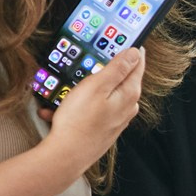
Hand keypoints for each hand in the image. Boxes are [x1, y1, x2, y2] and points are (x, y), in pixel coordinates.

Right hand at [39, 48, 145, 174]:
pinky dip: (75, 107)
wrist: (66, 156)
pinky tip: (58, 111)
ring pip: (103, 95)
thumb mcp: (97, 86)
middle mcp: (128, 107)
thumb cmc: (79, 121)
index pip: (137, 64)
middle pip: (121, 79)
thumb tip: (135, 52)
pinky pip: (90, 110)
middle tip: (86, 65)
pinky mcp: (104, 128)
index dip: (131, 50)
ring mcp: (117, 119)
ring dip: (82, 91)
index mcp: (129, 93)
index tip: (124, 40)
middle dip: (103, 70)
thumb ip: (117, 68)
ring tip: (64, 93)